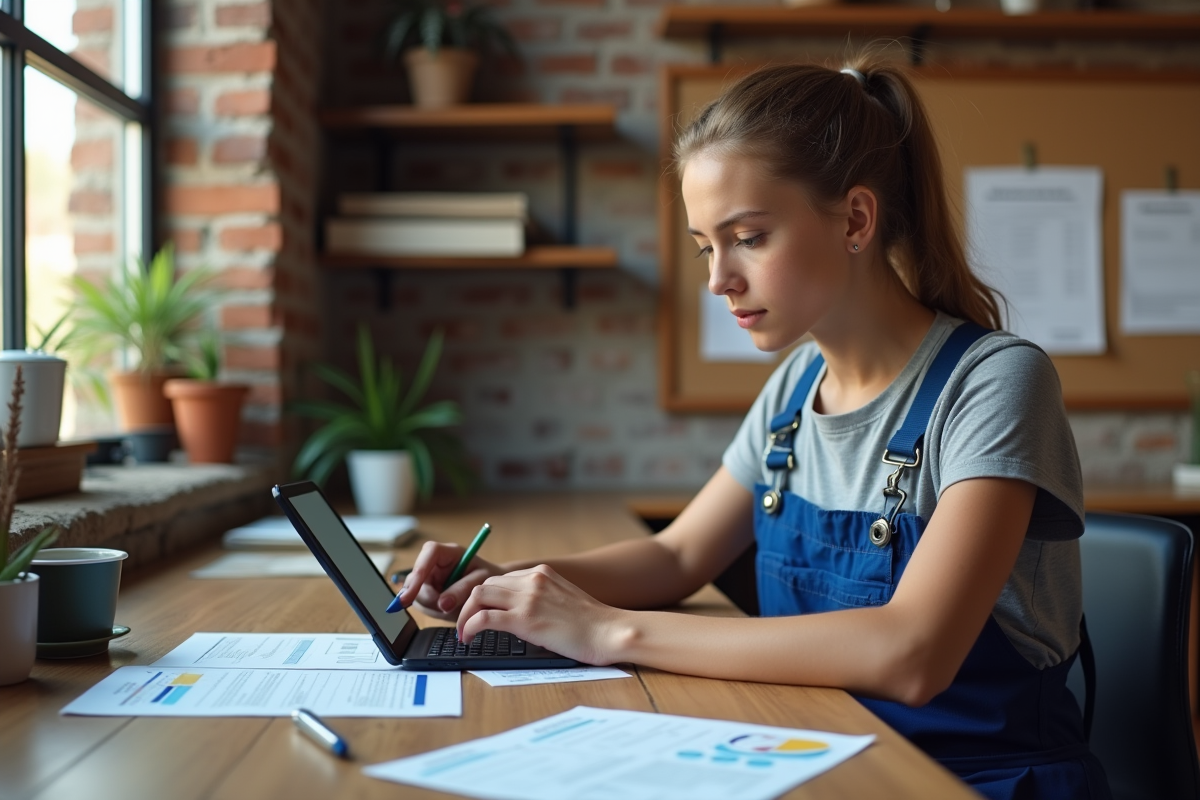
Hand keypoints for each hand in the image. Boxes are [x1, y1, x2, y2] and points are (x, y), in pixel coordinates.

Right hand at [397, 540, 502, 620]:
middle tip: (445, 609)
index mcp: (449, 552)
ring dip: (432, 607)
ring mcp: (429, 577)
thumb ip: (463, 589)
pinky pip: (421, 604)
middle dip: (427, 598)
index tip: (410, 594)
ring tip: (454, 608)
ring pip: (416, 594)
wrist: (490, 589)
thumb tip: (442, 604)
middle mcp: (435, 563)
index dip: (418, 572)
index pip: (428, 552)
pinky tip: (448, 610)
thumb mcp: (482, 581)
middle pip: (416, 578)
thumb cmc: (488, 577)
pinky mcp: (427, 591)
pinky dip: (433, 611)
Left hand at [456, 564, 625, 665]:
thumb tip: (523, 613)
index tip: (479, 612)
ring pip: (478, 596)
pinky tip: (469, 638)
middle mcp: (532, 580)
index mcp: (542, 573)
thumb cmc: (593, 624)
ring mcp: (527, 598)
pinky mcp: (525, 619)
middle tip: (466, 624)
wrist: (609, 631)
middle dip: (469, 604)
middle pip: (485, 584)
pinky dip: (469, 626)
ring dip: (465, 615)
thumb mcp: (564, 599)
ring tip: (464, 633)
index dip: (485, 597)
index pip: (501, 579)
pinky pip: (484, 618)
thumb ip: (543, 598)